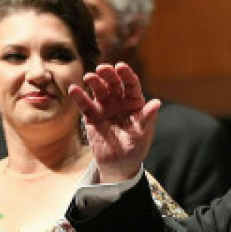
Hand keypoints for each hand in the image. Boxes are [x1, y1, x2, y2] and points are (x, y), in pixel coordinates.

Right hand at [68, 63, 160, 182]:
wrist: (118, 165)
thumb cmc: (134, 149)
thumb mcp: (142, 135)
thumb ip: (147, 118)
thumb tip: (156, 103)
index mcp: (134, 104)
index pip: (131, 85)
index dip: (126, 75)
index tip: (120, 66)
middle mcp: (119, 102)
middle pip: (113, 84)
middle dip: (108, 74)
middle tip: (102, 68)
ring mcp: (105, 107)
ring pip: (99, 90)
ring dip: (94, 82)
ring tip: (89, 78)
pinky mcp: (92, 116)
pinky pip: (85, 104)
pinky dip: (79, 97)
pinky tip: (74, 90)